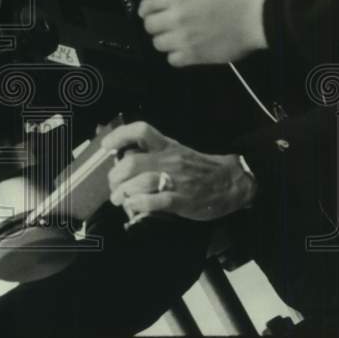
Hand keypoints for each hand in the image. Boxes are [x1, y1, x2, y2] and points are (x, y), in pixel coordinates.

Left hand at [101, 121, 256, 221]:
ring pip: (140, 182)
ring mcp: (176, 180)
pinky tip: (134, 206)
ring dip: (123, 193)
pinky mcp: (182, 200)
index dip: (120, 135)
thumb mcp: (176, 153)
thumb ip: (153, 155)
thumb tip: (123, 163)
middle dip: (115, 176)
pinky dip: (139, 204)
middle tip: (113, 186)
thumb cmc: (199, 169)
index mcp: (167, 146)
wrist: (232, 182)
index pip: (141, 131)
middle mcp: (169, 160)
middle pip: (132, 162)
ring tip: (119, 199)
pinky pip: (155, 201)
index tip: (107, 146)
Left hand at [139, 0, 267, 66]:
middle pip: (149, 26)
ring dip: (165, 42)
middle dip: (155, 26)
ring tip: (176, 40)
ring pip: (158, 44)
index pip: (149, 3)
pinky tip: (185, 52)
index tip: (146, 13)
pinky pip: (172, 60)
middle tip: (164, 28)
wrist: (256, 19)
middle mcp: (176, 17)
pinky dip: (176, 57)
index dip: (145, 9)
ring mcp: (183, 37)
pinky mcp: (193, 55)